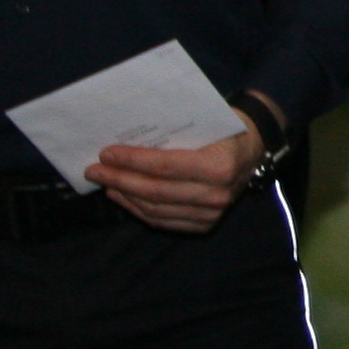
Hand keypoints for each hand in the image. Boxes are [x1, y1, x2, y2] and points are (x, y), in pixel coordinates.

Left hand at [92, 114, 265, 231]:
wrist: (254, 149)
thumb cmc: (224, 129)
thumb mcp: (205, 123)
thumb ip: (172, 132)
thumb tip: (126, 139)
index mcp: (218, 166)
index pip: (164, 166)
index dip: (131, 161)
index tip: (106, 153)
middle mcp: (216, 195)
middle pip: (155, 190)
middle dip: (120, 179)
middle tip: (94, 170)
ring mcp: (211, 214)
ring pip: (156, 209)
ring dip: (125, 196)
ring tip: (106, 183)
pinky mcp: (205, 225)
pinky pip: (164, 222)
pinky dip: (139, 210)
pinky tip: (125, 197)